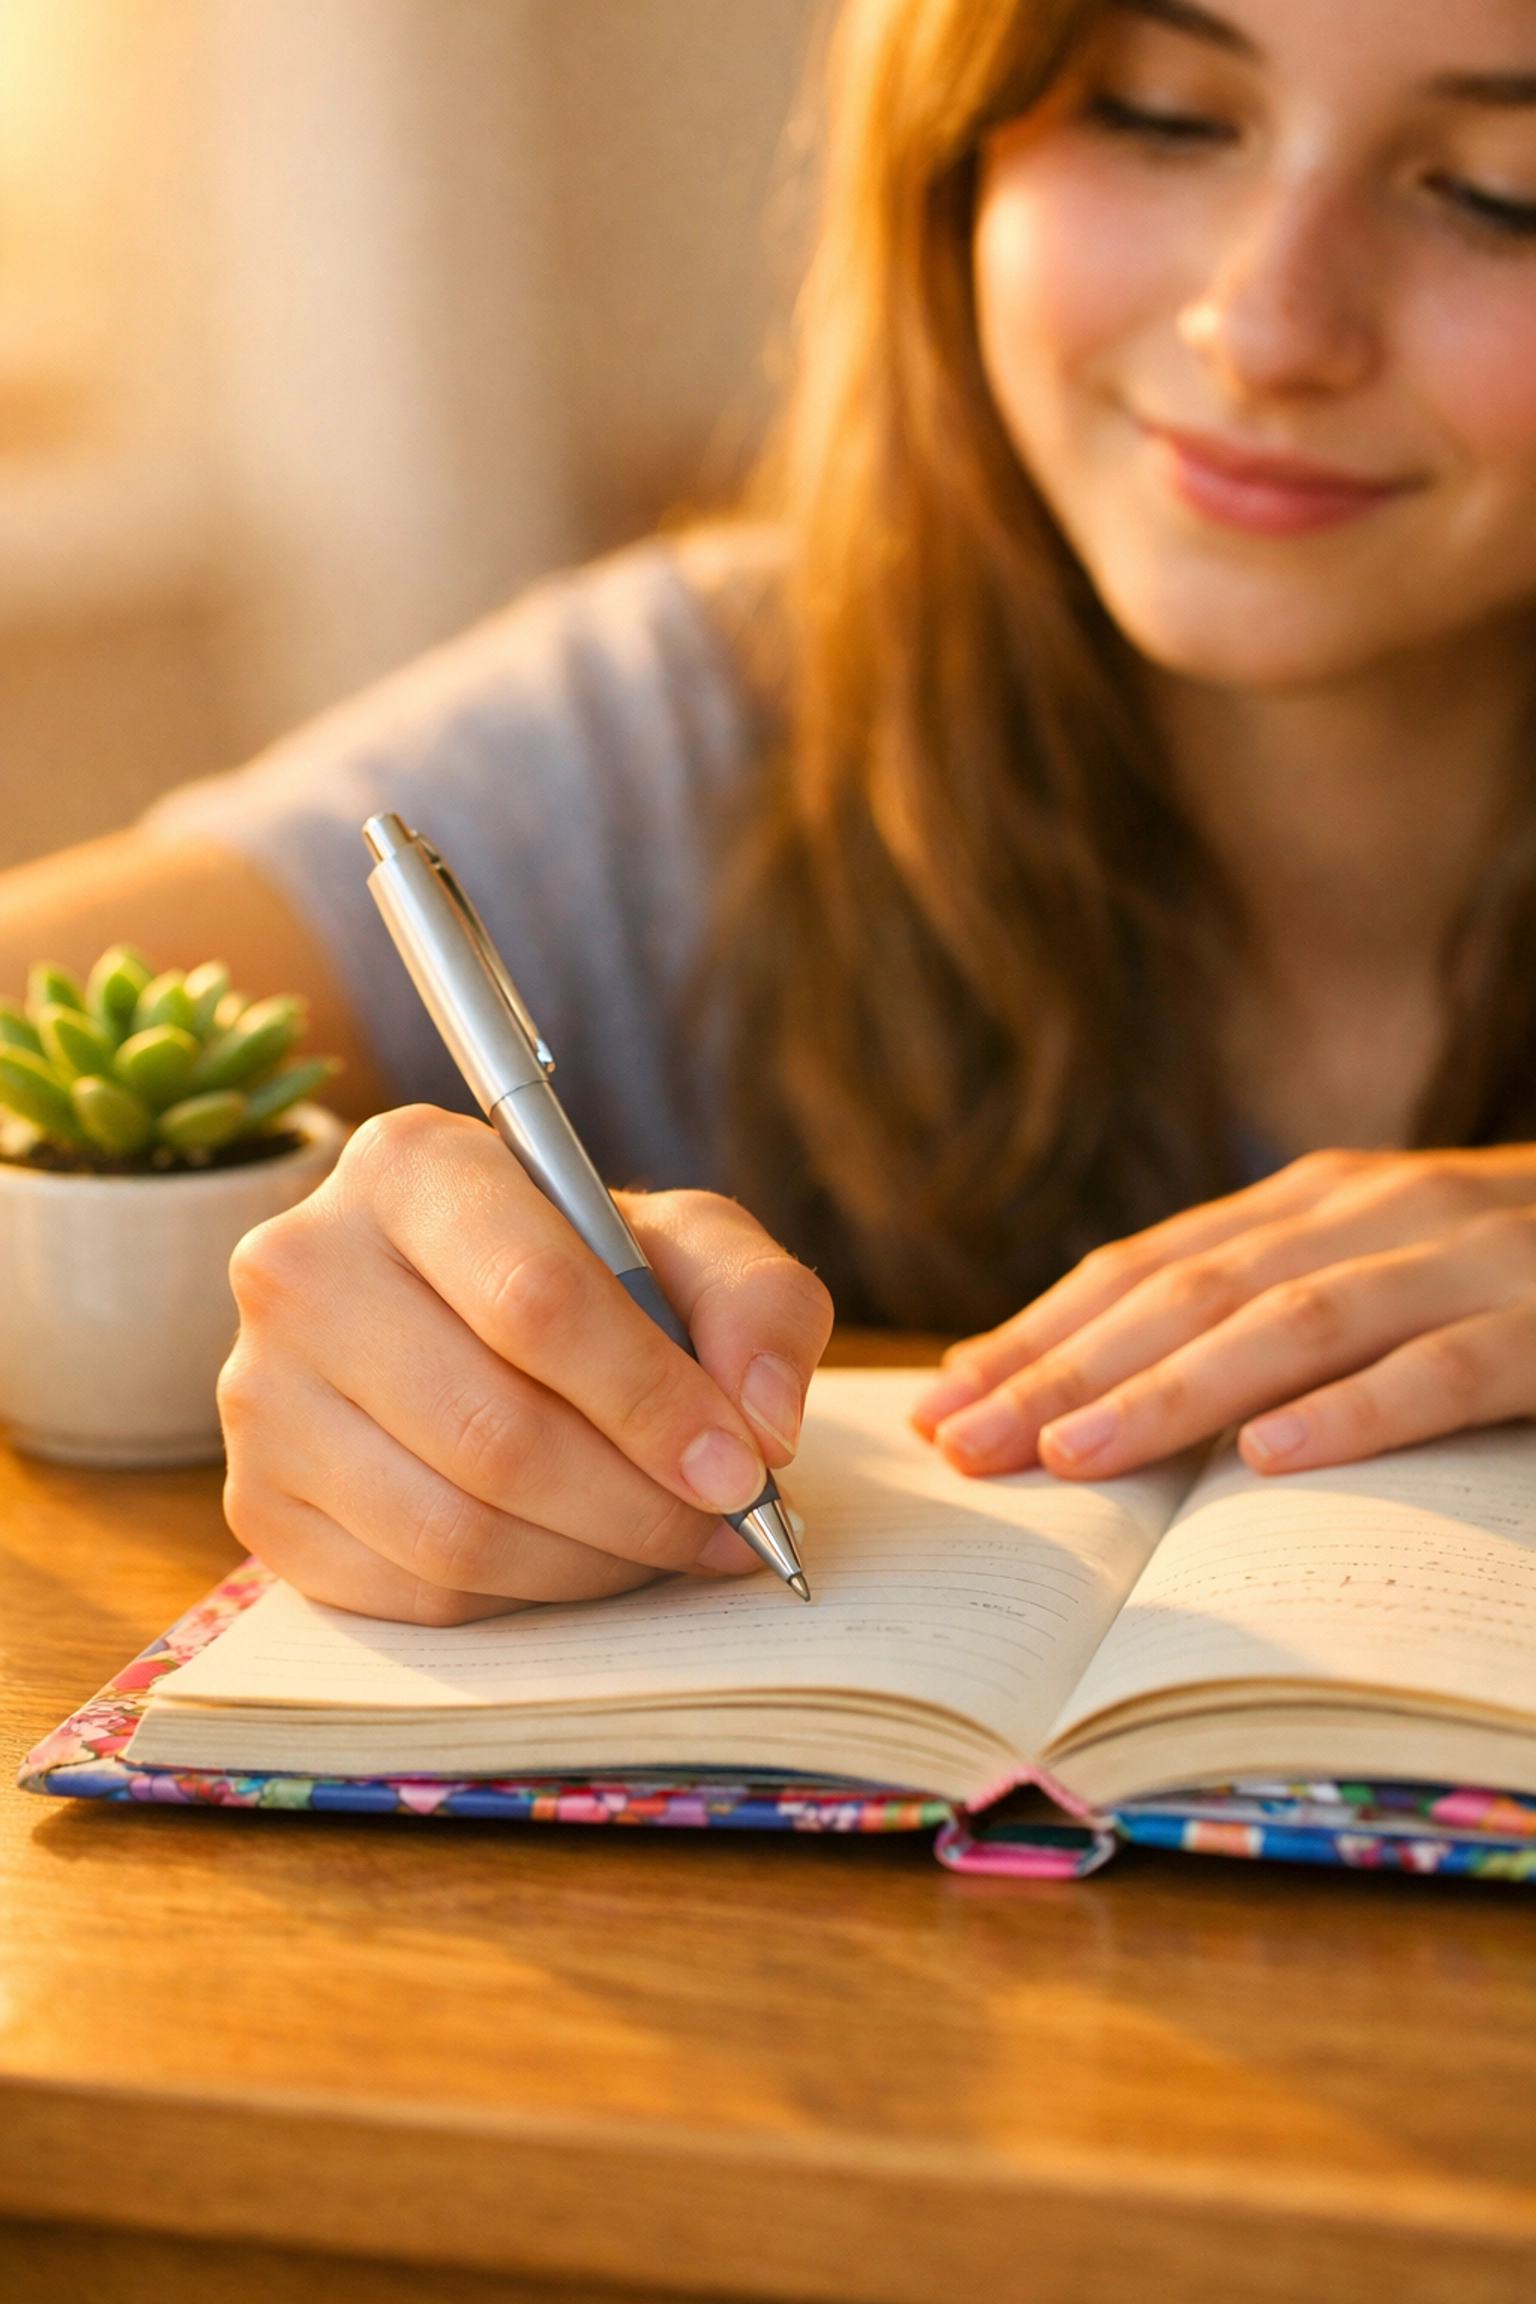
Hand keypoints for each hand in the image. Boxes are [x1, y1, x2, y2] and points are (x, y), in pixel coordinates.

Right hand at [219, 1106, 831, 1621]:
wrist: (478, 1323)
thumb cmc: (592, 1275)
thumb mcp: (692, 1248)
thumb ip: (759, 1304)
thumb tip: (763, 1422)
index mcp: (409, 1165)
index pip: (534, 1299)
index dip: (652, 1400)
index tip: (741, 1467)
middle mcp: (303, 1265)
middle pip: (494, 1431)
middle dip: (637, 1502)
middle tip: (721, 1526)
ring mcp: (261, 1390)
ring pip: (454, 1529)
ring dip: (592, 1561)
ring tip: (664, 1542)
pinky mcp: (258, 1500)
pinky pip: (411, 1589)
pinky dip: (521, 1595)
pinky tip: (575, 1556)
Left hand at [912, 1146, 1535, 1480]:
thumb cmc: (1503, 1272)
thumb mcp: (1369, 1267)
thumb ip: (1251, 1308)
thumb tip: (1079, 1394)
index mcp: (1316, 1203)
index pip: (1145, 1269)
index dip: (1038, 1333)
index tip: (943, 1404)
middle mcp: (1374, 1214)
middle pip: (1191, 1295)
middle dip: (1065, 1372)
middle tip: (965, 1447)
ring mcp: (1467, 1261)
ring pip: (1296, 1324)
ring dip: (1174, 1392)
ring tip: (1075, 1454)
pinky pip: (1445, 1371)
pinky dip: (1357, 1414)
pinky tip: (1271, 1461)